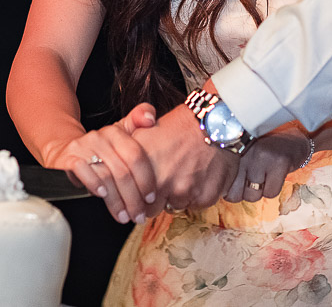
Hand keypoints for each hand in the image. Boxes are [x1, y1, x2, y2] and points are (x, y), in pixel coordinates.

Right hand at [45, 103, 157, 223]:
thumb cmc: (102, 148)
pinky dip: (93, 184)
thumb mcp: (121, 133)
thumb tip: (152, 118)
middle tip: (140, 215)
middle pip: (122, 171)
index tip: (151, 198)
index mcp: (117, 132)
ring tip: (125, 217)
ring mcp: (83, 147)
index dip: (146, 179)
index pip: (136, 156)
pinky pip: (83, 171)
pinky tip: (102, 196)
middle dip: (133, 198)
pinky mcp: (68, 158)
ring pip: (106, 176)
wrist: (66, 149)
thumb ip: (139, 121)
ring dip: (117, 201)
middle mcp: (100, 136)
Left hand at [131, 104, 238, 218]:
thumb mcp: (146, 132)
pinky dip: (199, 194)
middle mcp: (161, 181)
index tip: (142, 197)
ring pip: (176, 206)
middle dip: (158, 199)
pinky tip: (201, 175)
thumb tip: (116, 177)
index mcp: (143, 167)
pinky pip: (197, 204)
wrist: (215, 122)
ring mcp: (184, 190)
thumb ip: (130, 158)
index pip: (134, 201)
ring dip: (179, 196)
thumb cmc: (181, 126)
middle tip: (168, 180)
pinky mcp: (204, 196)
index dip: (138, 199)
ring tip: (186, 172)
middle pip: (153, 209)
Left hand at [224, 127, 309, 202]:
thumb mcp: (241, 157)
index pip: (221, 185)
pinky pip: (270, 193)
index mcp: (231, 149)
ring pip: (252, 196)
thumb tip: (220, 195)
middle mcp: (243, 151)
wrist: (293, 140)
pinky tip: (276, 173)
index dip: (231, 190)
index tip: (240, 180)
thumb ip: (229, 172)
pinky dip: (274, 188)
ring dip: (260, 190)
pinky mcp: (279, 162)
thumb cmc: (263, 154)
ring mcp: (261, 156)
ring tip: (265, 172)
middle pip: (234, 195)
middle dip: (245, 192)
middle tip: (255, 177)